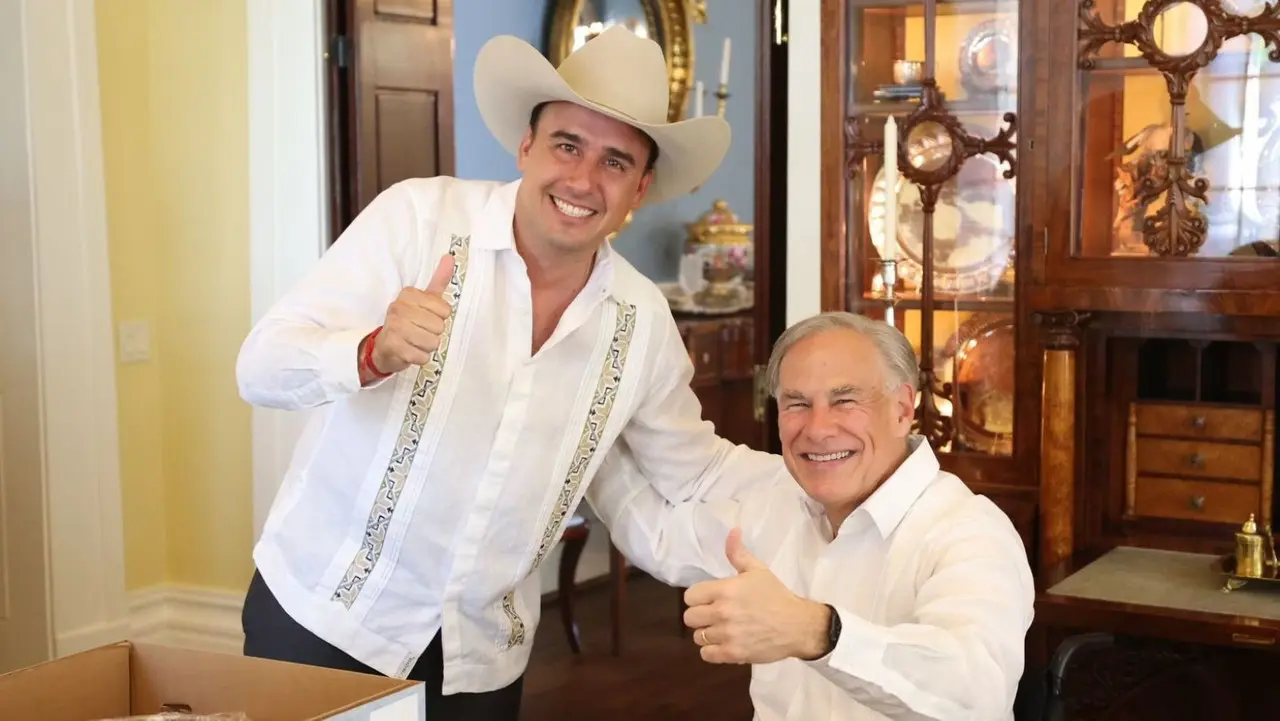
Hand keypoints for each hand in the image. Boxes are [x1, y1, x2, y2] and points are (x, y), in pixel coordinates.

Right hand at [370, 254, 454, 374]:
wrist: (384, 346)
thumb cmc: (408, 321)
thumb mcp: (424, 299)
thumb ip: (438, 280)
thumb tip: (450, 257)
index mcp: (409, 294)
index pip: (445, 310)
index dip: (440, 318)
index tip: (426, 317)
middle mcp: (399, 308)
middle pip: (439, 327)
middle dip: (433, 334)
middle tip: (420, 332)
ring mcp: (394, 327)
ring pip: (432, 343)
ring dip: (427, 347)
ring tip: (415, 342)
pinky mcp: (393, 346)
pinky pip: (422, 357)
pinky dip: (420, 358)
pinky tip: (410, 352)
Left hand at [683, 528, 830, 664]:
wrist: (798, 625)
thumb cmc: (777, 596)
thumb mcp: (758, 570)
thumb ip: (738, 553)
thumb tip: (732, 531)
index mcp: (725, 590)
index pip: (690, 596)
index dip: (697, 597)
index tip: (707, 599)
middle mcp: (722, 612)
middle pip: (689, 617)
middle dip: (699, 615)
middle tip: (712, 615)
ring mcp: (727, 634)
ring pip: (697, 637)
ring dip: (706, 634)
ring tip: (720, 630)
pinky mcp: (733, 653)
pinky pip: (707, 655)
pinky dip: (712, 651)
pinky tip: (722, 644)